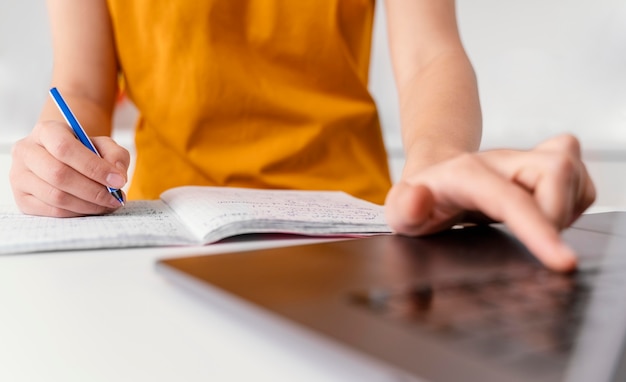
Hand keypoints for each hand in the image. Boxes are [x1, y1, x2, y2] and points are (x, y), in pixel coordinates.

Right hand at [10, 120, 129, 216]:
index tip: (118, 181)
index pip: (65, 148)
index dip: (94, 167)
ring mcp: (20, 176)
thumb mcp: (103, 145)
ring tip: (108, 204)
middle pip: (59, 175)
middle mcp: (26, 152)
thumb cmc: (84, 152)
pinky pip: (52, 211)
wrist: (63, 160)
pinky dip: (77, 213)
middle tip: (115, 197)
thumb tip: (118, 177)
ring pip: (56, 196)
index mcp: (46, 131)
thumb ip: (116, 156)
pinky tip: (92, 208)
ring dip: (88, 205)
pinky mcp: (22, 199)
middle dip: (93, 190)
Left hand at [384, 134, 595, 271]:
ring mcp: (526, 160)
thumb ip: (404, 207)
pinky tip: (544, 219)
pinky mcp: (547, 165)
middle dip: (558, 218)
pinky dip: (574, 207)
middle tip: (538, 246)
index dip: (539, 229)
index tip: (562, 263)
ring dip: (567, 211)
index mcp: (467, 174)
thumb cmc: (422, 195)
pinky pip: (582, 183)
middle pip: (556, 170)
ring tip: (537, 230)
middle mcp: (502, 161)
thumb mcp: (400, 209)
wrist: (435, 173)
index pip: (510, 198)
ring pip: (576, 173)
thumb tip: (420, 199)